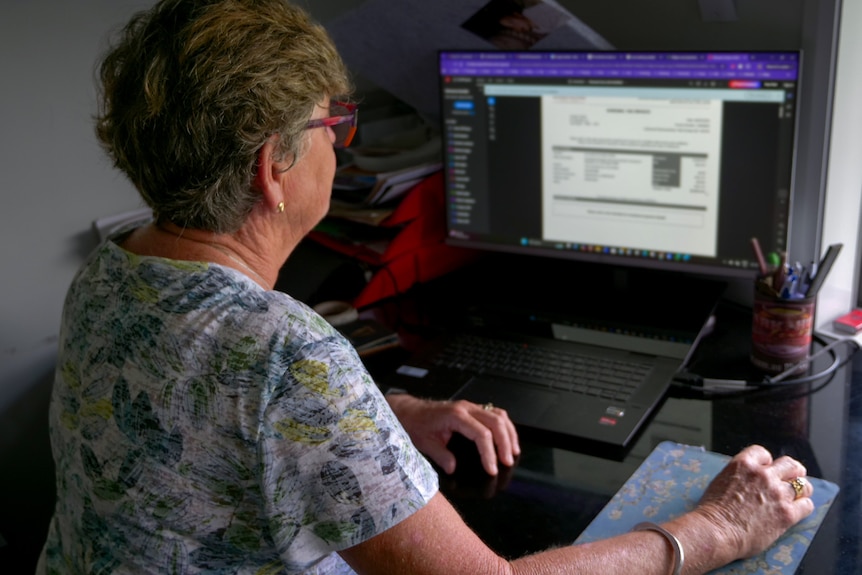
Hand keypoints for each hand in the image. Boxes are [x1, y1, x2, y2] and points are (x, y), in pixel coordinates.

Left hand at [385, 395, 519, 475]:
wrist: (410, 411)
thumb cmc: (416, 424)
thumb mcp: (424, 443)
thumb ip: (440, 455)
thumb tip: (453, 468)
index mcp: (455, 415)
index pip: (481, 433)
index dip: (489, 453)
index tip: (492, 469)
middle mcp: (466, 408)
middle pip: (496, 422)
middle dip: (505, 443)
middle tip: (507, 462)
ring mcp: (471, 407)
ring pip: (499, 415)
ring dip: (509, 433)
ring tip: (513, 452)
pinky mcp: (473, 409)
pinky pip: (495, 413)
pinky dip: (505, 426)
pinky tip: (508, 439)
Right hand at [693, 444, 814, 560]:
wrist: (716, 531)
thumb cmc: (712, 511)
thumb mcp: (720, 482)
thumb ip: (738, 477)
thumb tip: (747, 482)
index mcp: (743, 464)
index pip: (763, 453)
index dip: (767, 462)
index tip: (767, 469)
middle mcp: (763, 475)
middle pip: (790, 464)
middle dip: (792, 471)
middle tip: (792, 479)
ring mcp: (777, 493)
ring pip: (803, 485)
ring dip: (800, 490)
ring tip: (798, 496)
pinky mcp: (787, 514)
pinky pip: (806, 505)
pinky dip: (803, 507)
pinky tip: (797, 511)